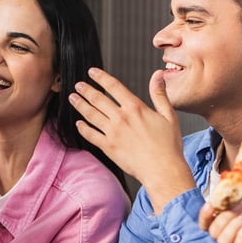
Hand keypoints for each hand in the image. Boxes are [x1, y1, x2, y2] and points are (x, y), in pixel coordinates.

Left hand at [70, 67, 194, 211]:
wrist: (163, 170)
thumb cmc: (168, 146)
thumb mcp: (168, 115)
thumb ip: (159, 94)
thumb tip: (158, 75)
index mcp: (136, 108)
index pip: (114, 87)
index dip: (101, 77)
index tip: (92, 72)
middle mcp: (121, 118)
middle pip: (98, 99)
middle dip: (86, 90)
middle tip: (78, 85)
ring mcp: (113, 133)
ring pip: (91, 115)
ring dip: (80, 105)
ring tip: (73, 98)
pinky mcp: (108, 147)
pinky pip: (90, 135)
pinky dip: (82, 128)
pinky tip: (78, 124)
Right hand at [198, 177, 241, 242]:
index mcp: (238, 226)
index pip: (210, 222)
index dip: (207, 210)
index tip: (215, 196)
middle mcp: (238, 238)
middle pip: (211, 230)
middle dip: (220, 215)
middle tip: (239, 205)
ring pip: (221, 241)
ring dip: (230, 224)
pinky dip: (241, 234)